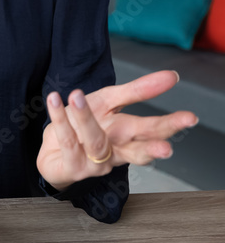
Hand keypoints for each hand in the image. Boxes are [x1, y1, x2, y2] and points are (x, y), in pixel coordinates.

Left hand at [37, 70, 197, 190]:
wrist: (52, 153)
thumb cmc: (83, 128)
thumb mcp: (109, 102)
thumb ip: (137, 90)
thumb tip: (171, 76)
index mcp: (127, 136)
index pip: (152, 132)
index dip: (170, 126)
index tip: (190, 118)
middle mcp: (115, 152)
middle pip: (137, 150)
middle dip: (153, 148)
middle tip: (167, 148)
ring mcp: (95, 162)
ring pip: (95, 141)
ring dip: (85, 117)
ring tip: (77, 94)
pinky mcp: (72, 166)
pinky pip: (67, 139)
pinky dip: (59, 118)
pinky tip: (55, 100)